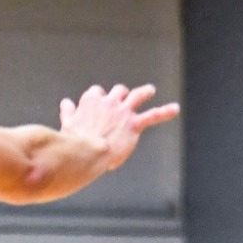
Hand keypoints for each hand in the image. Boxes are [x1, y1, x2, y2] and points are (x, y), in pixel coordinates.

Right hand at [60, 84, 178, 171]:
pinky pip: (154, 115)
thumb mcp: (68, 124)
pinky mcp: (134, 124)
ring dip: (145, 92)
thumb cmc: (75, 142)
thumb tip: (66, 102)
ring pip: (137, 95)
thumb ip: (69, 112)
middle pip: (117, 91)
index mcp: (90, 101)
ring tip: (150, 90)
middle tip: (124, 97)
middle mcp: (108, 102)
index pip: (97, 93)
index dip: (100, 98)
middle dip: (121, 93)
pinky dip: (166, 111)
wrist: (88, 152)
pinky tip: (175, 108)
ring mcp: (123, 112)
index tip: (100, 103)